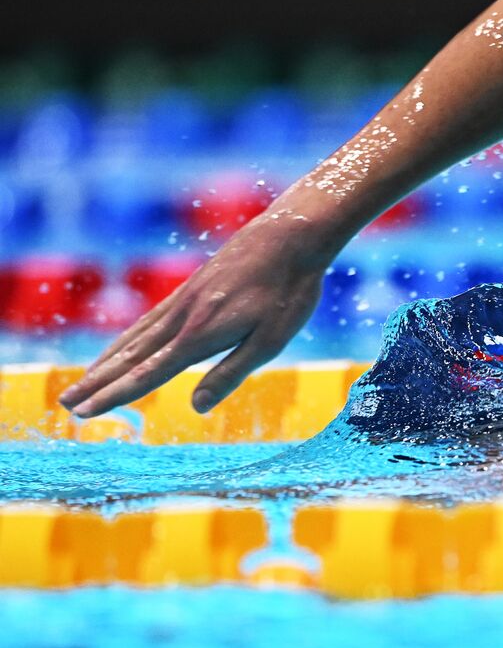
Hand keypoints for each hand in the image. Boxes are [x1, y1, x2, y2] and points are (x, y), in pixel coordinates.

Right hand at [60, 222, 327, 417]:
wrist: (291, 234)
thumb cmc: (288, 291)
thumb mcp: (271, 340)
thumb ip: (231, 373)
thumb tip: (196, 408)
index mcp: (200, 335)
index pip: (147, 373)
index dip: (115, 395)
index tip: (84, 413)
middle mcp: (183, 317)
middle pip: (130, 356)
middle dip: (97, 382)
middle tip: (65, 404)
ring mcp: (184, 300)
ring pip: (135, 336)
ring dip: (106, 361)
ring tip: (82, 380)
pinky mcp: (191, 288)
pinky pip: (149, 319)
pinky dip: (127, 337)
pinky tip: (123, 345)